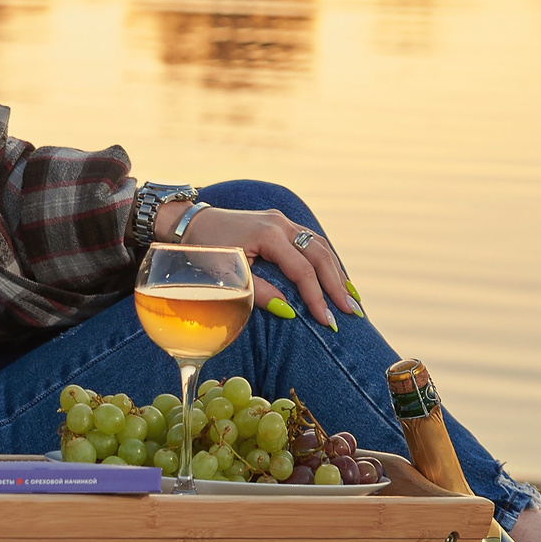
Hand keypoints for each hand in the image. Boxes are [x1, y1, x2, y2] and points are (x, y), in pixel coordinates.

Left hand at [179, 205, 358, 330]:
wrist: (189, 222)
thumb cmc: (204, 250)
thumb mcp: (229, 274)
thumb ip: (259, 292)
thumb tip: (290, 312)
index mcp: (268, 234)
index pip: (302, 270)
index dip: (317, 297)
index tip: (327, 321)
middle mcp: (280, 223)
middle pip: (320, 254)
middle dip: (336, 285)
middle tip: (351, 312)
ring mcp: (282, 220)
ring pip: (319, 245)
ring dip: (336, 272)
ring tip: (350, 297)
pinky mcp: (280, 223)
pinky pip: (311, 241)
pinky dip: (325, 260)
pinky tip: (334, 277)